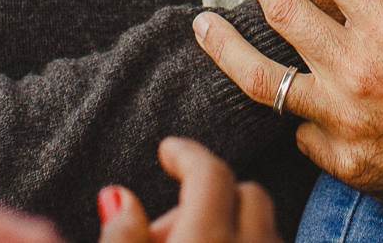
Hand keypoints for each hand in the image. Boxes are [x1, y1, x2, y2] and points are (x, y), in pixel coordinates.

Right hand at [95, 137, 278, 242]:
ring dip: (231, 225)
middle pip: (246, 194)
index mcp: (207, 240)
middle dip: (210, 196)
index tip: (168, 149)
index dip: (187, 154)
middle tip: (165, 229)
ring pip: (264, 226)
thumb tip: (118, 196)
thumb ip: (122, 236)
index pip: (210, 173)